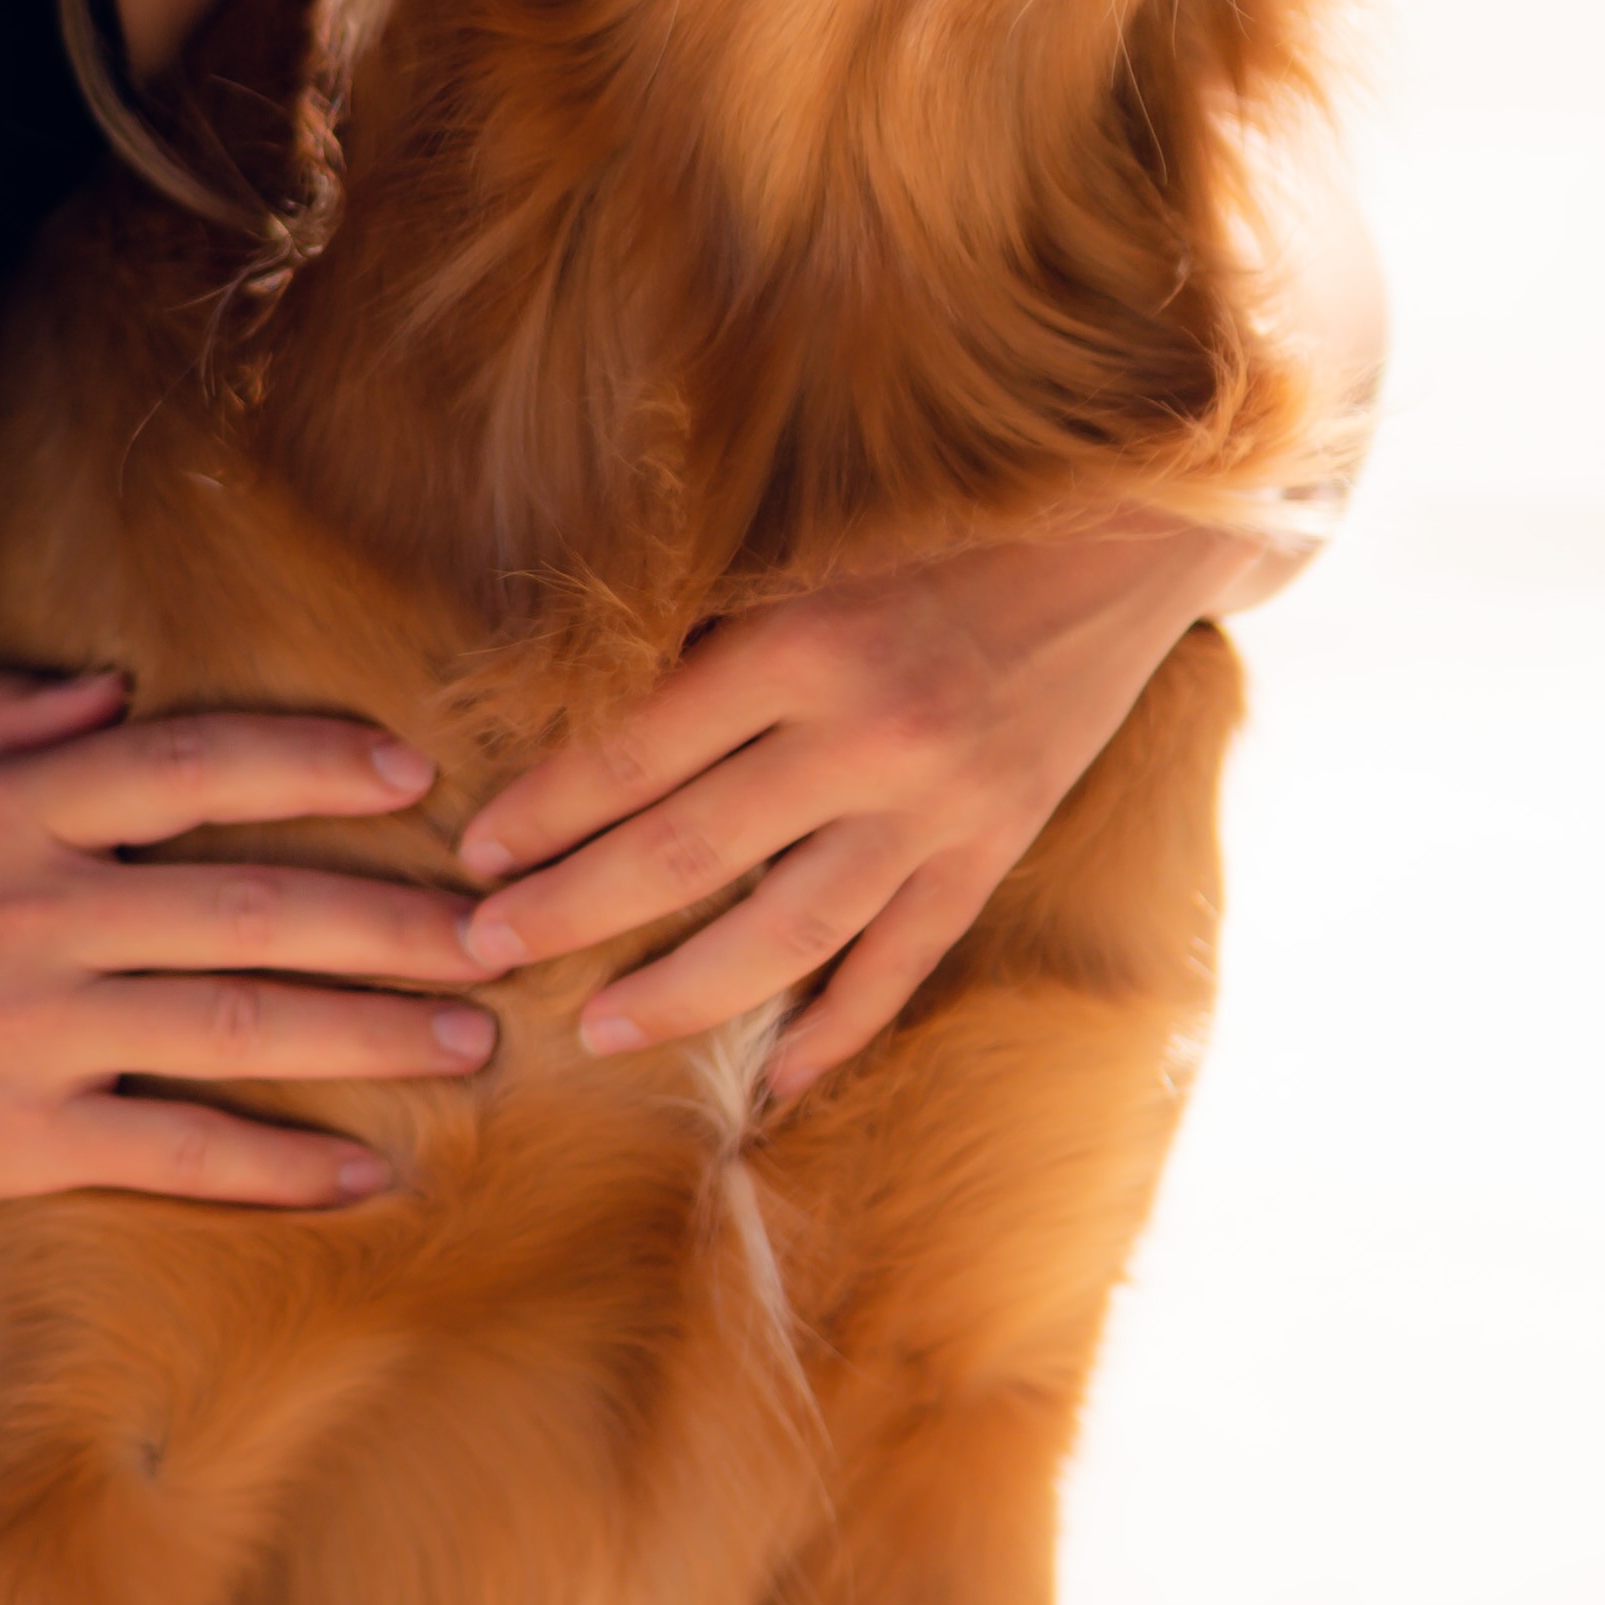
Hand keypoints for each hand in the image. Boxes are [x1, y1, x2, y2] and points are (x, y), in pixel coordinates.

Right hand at [0, 669, 496, 1220]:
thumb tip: (117, 686)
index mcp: (10, 812)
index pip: (198, 764)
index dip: (316, 759)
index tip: (415, 771)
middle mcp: (37, 912)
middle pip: (258, 906)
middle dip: (398, 920)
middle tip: (503, 936)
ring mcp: (34, 1032)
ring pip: (244, 1026)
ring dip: (373, 1034)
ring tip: (474, 1042)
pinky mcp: (21, 1138)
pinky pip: (179, 1150)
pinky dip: (279, 1165)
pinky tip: (369, 1171)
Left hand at [449, 514, 1272, 1104]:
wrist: (1131, 534)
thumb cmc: (940, 526)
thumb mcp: (811, 557)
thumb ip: (711, 639)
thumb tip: (575, 719)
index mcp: (804, 644)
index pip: (636, 753)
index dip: (542, 812)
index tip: (472, 853)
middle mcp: (868, 735)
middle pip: (685, 851)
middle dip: (570, 908)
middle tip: (484, 948)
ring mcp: (940, 808)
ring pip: (786, 934)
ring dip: (681, 992)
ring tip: (595, 1029)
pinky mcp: (995, 850)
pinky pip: (902, 963)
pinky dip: (837, 1027)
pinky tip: (774, 1078)